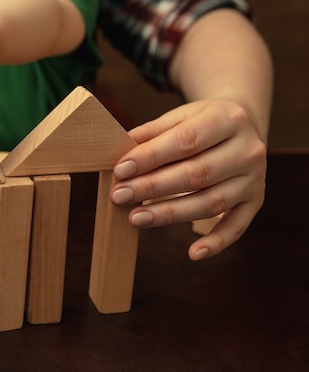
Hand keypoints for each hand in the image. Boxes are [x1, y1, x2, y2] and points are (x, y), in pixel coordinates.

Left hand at [110, 99, 266, 260]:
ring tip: (136, 218)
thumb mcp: (179, 117)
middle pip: (196, 174)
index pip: (186, 140)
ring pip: (211, 202)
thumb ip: (151, 133)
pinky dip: (217, 243)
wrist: (242, 125)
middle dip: (152, 187)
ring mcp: (254, 178)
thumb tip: (117, 149)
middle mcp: (248, 149)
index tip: (121, 170)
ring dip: (171, 214)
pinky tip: (193, 254)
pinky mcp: (255, 201)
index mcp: (228, 118)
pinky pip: (237, 226)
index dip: (151, 157)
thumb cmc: (200, 123)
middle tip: (119, 196)